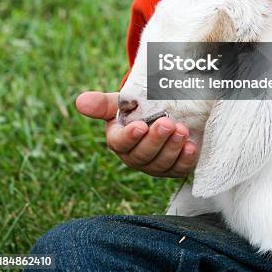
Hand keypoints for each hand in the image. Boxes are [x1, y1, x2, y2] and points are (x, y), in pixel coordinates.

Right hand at [76, 91, 197, 176]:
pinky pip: (178, 169)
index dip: (130, 137)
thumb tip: (80, 101)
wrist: (164, 111)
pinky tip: (191, 147)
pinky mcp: (173, 167)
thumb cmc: (138, 107)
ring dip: (172, 148)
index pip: (120, 144)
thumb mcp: (122, 102)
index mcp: (119, 140)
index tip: (141, 126)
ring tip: (182, 131)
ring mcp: (154, 165)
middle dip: (156, 140)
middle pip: (142, 156)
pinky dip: (185, 159)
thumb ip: (102, 103)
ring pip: (161, 164)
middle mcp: (134, 156)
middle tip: (168, 124)